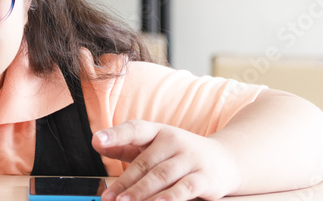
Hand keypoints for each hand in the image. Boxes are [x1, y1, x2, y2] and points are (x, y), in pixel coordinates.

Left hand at [93, 120, 240, 200]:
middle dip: (124, 182)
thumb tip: (97, 144)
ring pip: (161, 176)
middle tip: (109, 197)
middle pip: (144, 162)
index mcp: (158, 131)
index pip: (135, 129)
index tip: (96, 140)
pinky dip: (170, 197)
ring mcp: (190, 158)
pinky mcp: (204, 177)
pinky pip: (184, 189)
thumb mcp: (154, 146)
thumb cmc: (179, 154)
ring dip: (141, 192)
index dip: (115, 134)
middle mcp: (174, 141)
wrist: (226, 160)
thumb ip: (126, 146)